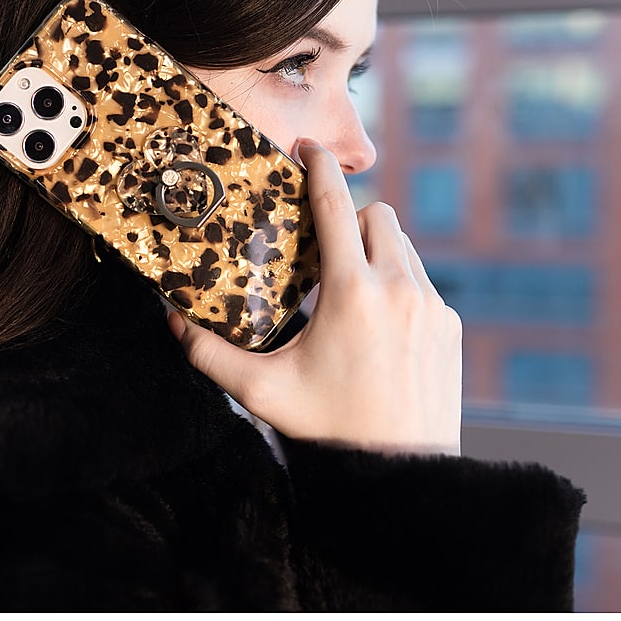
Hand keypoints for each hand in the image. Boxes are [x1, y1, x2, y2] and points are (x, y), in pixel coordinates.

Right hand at [168, 138, 461, 455]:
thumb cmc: (329, 427)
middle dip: (351, 219)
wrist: (400, 471)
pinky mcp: (448, 325)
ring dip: (375, 251)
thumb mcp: (263, 390)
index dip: (320, 169)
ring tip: (350, 288)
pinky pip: (421, 281)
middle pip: (377, 215)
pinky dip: (398, 284)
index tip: (310, 149)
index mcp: (351, 293)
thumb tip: (171, 321)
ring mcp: (430, 305)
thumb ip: (210, 354)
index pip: (335, 207)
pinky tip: (378, 323)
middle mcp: (397, 289)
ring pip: (402, 246)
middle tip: (325, 252)